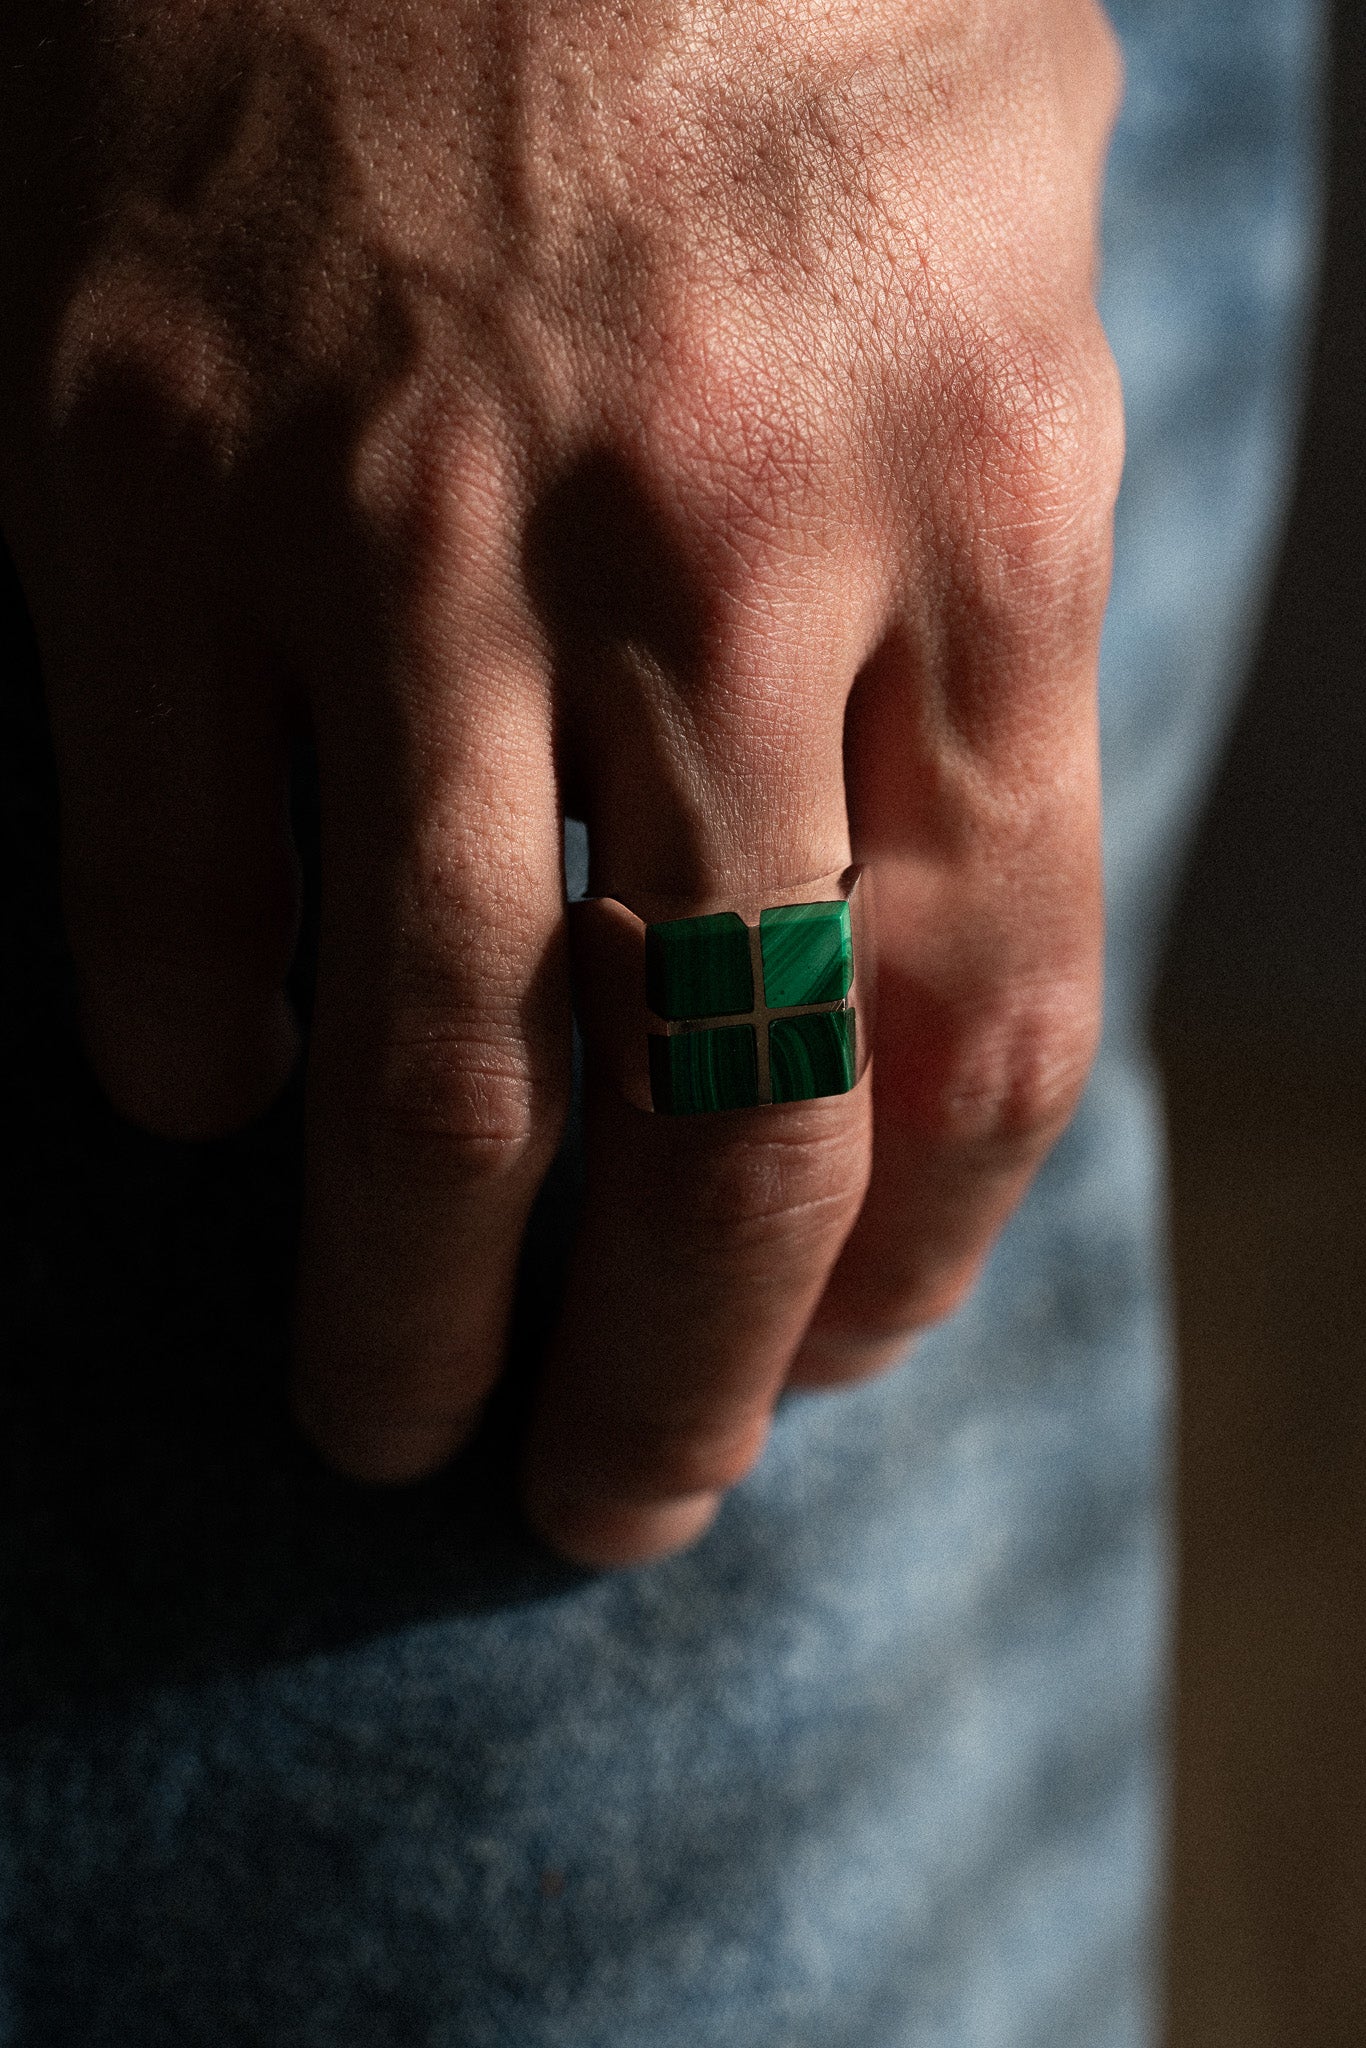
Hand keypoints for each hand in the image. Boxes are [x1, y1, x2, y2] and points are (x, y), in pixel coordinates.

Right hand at [0, 0, 1122, 1563]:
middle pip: (730, 1114)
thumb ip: (972, 620)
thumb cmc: (759, 13)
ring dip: (411, 1296)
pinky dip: (188, 1037)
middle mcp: (717, 544)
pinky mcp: (139, 471)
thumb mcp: (990, 287)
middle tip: (607, 1505)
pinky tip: (207, 1094)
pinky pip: (175, 869)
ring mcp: (413, 519)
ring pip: (443, 1061)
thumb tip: (900, 934)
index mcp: (976, 498)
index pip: (978, 1018)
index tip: (825, 1367)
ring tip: (382, 1415)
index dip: (905, 1260)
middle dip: (670, 1377)